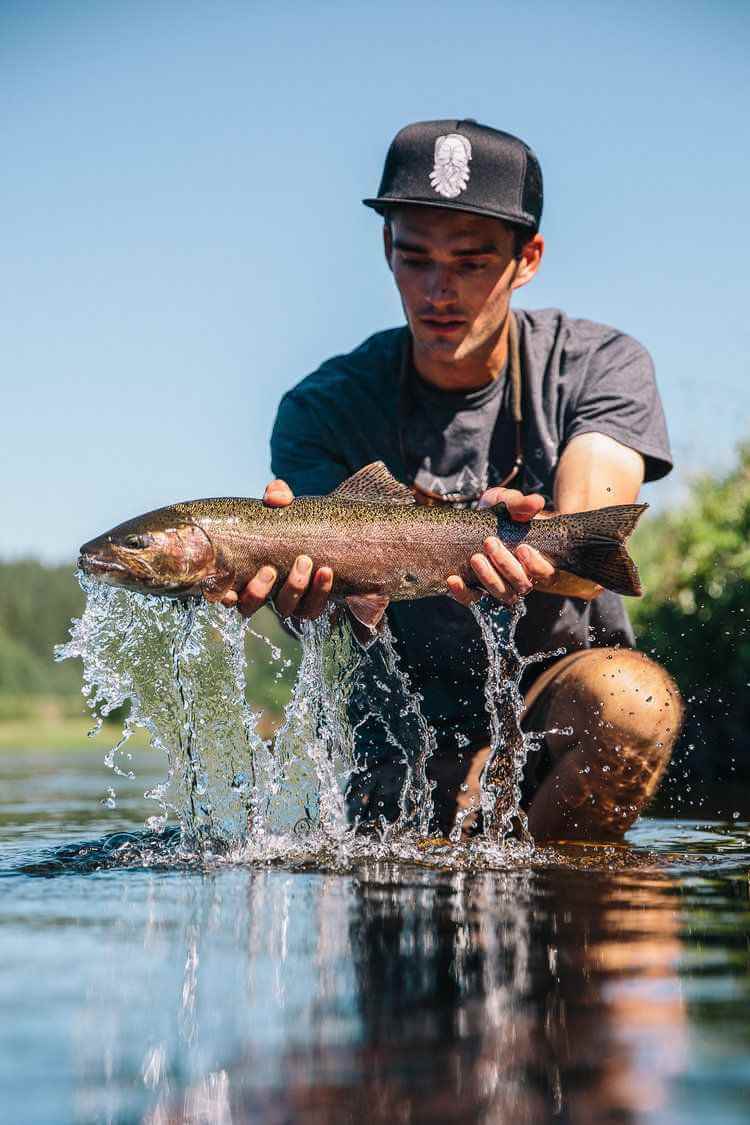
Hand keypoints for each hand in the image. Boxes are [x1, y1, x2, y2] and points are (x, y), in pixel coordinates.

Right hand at [214, 480, 333, 619]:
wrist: (322, 532)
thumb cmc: (289, 519)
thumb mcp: (281, 504)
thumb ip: (277, 495)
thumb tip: (275, 497)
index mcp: (242, 572)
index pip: (224, 594)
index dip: (223, 597)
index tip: (229, 592)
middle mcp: (261, 593)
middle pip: (249, 606)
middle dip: (258, 591)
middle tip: (269, 570)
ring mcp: (287, 601)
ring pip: (285, 609)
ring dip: (293, 588)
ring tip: (305, 562)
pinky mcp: (311, 604)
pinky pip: (312, 609)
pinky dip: (320, 592)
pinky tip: (326, 572)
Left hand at [446, 487, 555, 606]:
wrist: (478, 520)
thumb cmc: (502, 513)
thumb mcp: (509, 503)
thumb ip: (521, 504)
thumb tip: (536, 502)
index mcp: (537, 562)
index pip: (547, 575)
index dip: (537, 566)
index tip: (522, 548)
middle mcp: (522, 579)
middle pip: (522, 585)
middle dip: (506, 566)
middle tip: (490, 543)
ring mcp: (501, 588)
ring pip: (502, 595)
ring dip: (488, 578)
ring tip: (475, 558)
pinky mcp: (478, 591)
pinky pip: (473, 600)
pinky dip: (463, 593)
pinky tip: (453, 579)